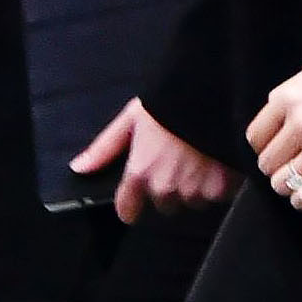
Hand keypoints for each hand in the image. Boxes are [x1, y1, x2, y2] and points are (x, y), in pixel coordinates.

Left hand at [72, 97, 233, 228]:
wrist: (213, 92)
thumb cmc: (170, 101)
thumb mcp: (131, 118)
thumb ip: (105, 148)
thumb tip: (78, 169)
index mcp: (140, 172)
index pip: (128, 210)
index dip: (130, 204)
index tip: (134, 200)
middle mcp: (166, 187)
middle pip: (164, 205)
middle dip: (169, 189)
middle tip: (177, 161)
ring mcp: (196, 190)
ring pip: (192, 202)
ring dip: (195, 188)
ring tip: (200, 159)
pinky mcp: (223, 188)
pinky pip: (218, 196)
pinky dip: (219, 184)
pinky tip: (218, 160)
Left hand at [248, 57, 301, 208]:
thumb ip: (294, 89)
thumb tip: (277, 111)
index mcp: (290, 97)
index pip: (255, 136)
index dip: (264, 145)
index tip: (276, 147)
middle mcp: (301, 125)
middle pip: (267, 163)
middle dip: (278, 165)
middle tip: (292, 162)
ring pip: (281, 184)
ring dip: (289, 184)